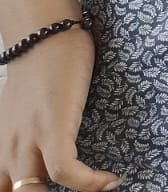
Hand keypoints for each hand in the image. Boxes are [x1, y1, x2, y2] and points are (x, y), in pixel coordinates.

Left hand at [0, 29, 118, 190]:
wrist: (44, 37)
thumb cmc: (41, 71)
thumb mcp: (22, 116)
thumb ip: (29, 141)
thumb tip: (51, 162)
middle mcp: (7, 151)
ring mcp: (28, 141)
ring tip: (97, 189)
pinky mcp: (52, 128)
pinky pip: (66, 171)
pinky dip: (89, 182)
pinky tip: (110, 180)